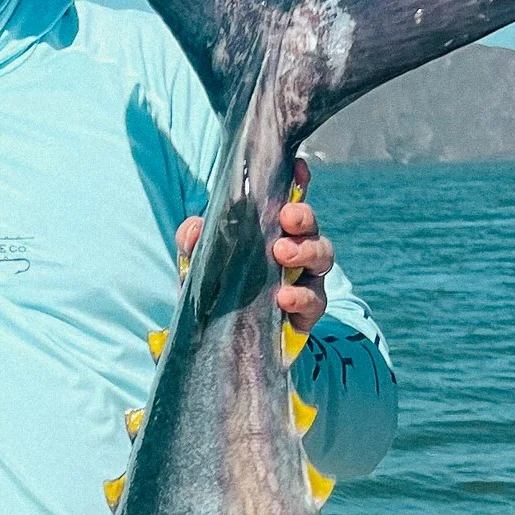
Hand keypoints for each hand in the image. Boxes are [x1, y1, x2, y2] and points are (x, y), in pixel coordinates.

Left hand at [175, 157, 331, 334]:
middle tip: (286, 217)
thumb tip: (194, 227)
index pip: (290, 200)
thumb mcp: (199, 267)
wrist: (224, 346)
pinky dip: (300, 297)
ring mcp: (306, 280)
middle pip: (310, 225)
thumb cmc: (220, 294)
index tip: (297, 168)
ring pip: (322, 255)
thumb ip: (193, 245)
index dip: (298, 181)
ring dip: (305, 251)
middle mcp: (296, 250)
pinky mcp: (307, 313)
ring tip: (282, 254)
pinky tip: (283, 297)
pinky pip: (314, 300)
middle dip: (303, 216)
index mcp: (272, 232)